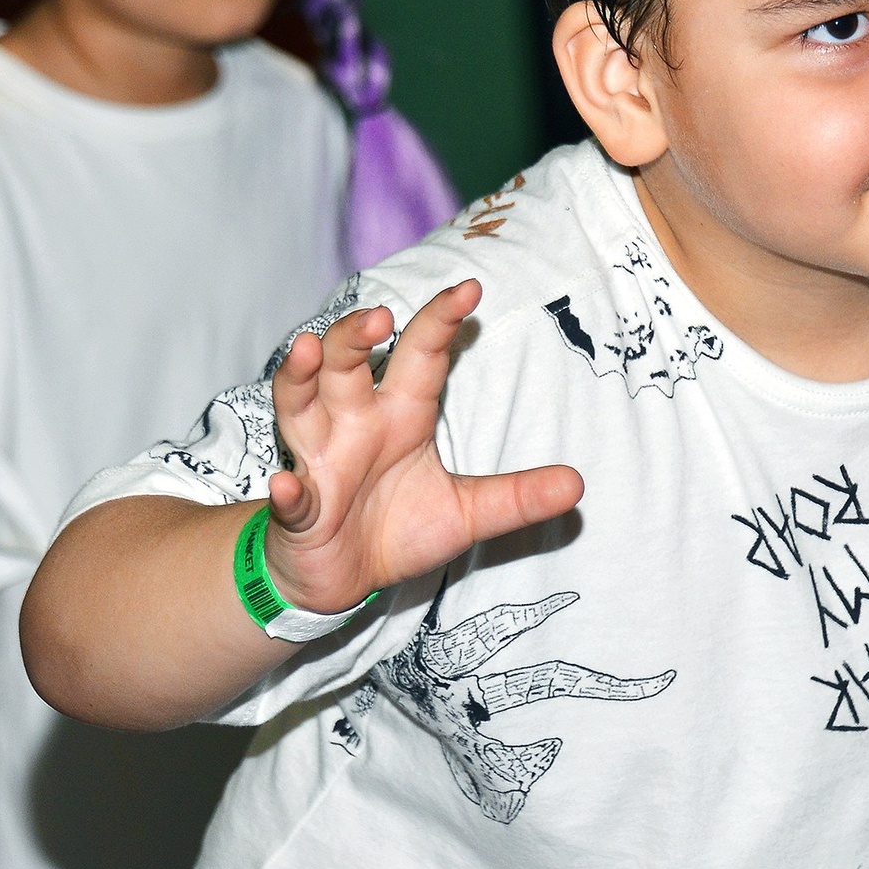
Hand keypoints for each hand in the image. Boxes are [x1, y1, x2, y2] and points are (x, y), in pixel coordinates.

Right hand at [262, 279, 583, 613]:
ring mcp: (319, 461)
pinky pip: (291, 496)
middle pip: (345, 364)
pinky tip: (290, 485)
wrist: (342, 579)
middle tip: (378, 317)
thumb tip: (578, 484)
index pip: (420, 355)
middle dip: (354, 335)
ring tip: (307, 350)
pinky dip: (289, 491)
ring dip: (300, 376)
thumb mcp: (467, 513)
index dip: (439, 321)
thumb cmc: (397, 529)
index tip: (469, 290)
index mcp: (400, 415)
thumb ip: (517, 497)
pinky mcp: (298, 508)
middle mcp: (354, 424)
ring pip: (300, 404)